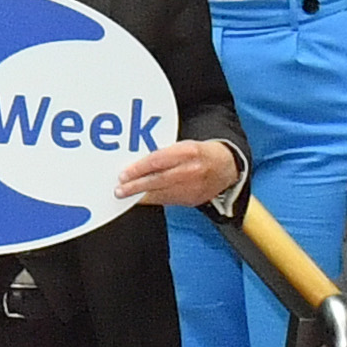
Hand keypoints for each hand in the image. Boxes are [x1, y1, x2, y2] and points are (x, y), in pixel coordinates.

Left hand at [113, 140, 238, 209]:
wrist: (226, 167)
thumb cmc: (201, 153)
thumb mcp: (184, 145)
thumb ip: (164, 153)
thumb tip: (138, 163)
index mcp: (188, 152)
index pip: (158, 160)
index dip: (138, 169)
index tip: (124, 174)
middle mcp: (191, 170)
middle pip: (158, 180)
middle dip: (136, 186)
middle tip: (120, 189)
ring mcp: (193, 187)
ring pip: (162, 194)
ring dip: (141, 196)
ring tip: (126, 196)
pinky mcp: (193, 200)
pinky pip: (169, 201)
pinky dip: (154, 200)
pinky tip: (142, 199)